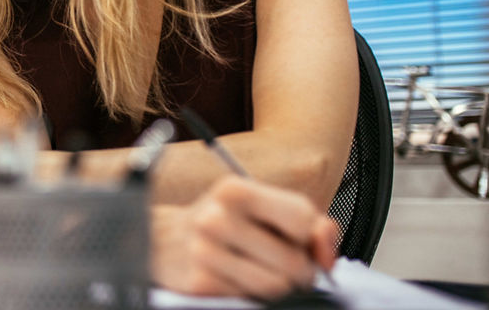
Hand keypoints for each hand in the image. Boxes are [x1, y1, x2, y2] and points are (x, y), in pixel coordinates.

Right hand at [152, 175, 338, 298]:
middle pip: (293, 261)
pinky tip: (235, 280)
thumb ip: (307, 223)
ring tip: (259, 272)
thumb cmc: (222, 223)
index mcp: (235, 190)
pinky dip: (251, 295)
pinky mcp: (199, 283)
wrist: (161, 241)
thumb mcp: (261, 207)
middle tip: (278, 263)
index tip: (296, 239)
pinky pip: (251, 300)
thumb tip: (327, 257)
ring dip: (278, 287)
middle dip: (298, 270)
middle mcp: (216, 217)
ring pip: (276, 287)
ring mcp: (204, 252)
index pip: (302, 218)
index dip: (309, 237)